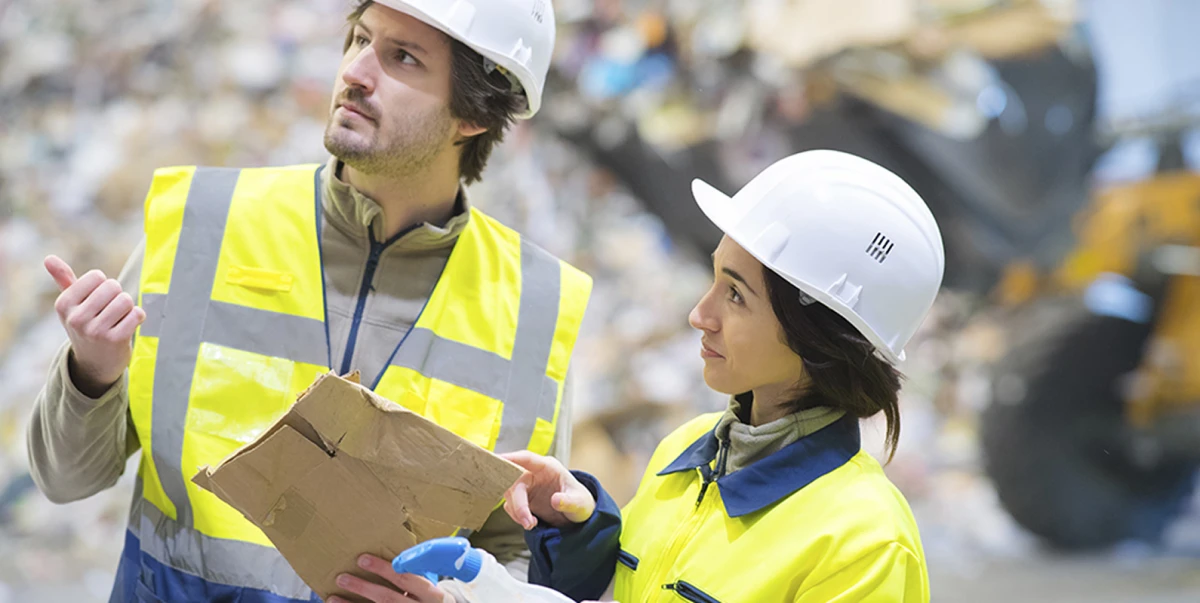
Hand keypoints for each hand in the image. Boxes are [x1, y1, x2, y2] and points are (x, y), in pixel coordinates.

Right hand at [45, 255, 144, 396]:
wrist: (95, 362)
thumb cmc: (86, 325)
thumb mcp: (72, 304)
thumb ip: (63, 279)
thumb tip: (49, 258)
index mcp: (63, 304)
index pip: (97, 276)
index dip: (103, 286)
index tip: (96, 301)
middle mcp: (76, 318)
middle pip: (113, 286)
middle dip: (117, 296)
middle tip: (109, 312)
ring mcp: (95, 330)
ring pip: (126, 300)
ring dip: (128, 308)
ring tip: (117, 319)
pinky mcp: (115, 340)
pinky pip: (137, 314)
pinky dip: (137, 317)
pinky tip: (127, 327)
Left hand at [329, 554, 449, 602]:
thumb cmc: (431, 597)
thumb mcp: (431, 585)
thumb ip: (415, 572)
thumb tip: (388, 550)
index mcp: (432, 595)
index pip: (407, 578)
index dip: (384, 569)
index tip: (361, 558)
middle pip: (389, 599)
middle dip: (363, 588)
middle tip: (342, 577)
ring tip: (333, 598)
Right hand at [500, 451, 594, 529]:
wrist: (577, 515)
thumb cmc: (581, 502)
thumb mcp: (580, 503)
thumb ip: (569, 501)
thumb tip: (555, 500)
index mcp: (548, 467)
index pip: (526, 458)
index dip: (512, 458)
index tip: (498, 460)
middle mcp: (534, 474)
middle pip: (514, 481)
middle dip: (517, 502)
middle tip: (527, 520)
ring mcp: (527, 487)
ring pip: (510, 495)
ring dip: (517, 511)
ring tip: (532, 524)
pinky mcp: (523, 500)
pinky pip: (511, 506)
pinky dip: (517, 516)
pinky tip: (530, 523)